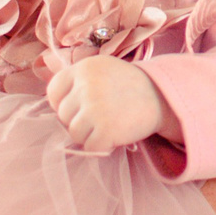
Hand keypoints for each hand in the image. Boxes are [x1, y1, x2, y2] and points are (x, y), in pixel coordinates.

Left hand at [46, 56, 173, 153]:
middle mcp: (86, 86)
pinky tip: (115, 133)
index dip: (62, 103)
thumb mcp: (101, 70)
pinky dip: (102, 145)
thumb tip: (54, 106)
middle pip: (63, 115)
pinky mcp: (105, 129)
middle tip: (101, 115)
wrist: (162, 97)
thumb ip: (78, 81)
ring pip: (73, 133)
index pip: (53, 91)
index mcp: (83, 68)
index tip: (79, 107)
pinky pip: (89, 146)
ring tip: (108, 124)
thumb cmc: (128, 86)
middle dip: (78, 120)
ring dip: (89, 134)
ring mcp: (95, 108)